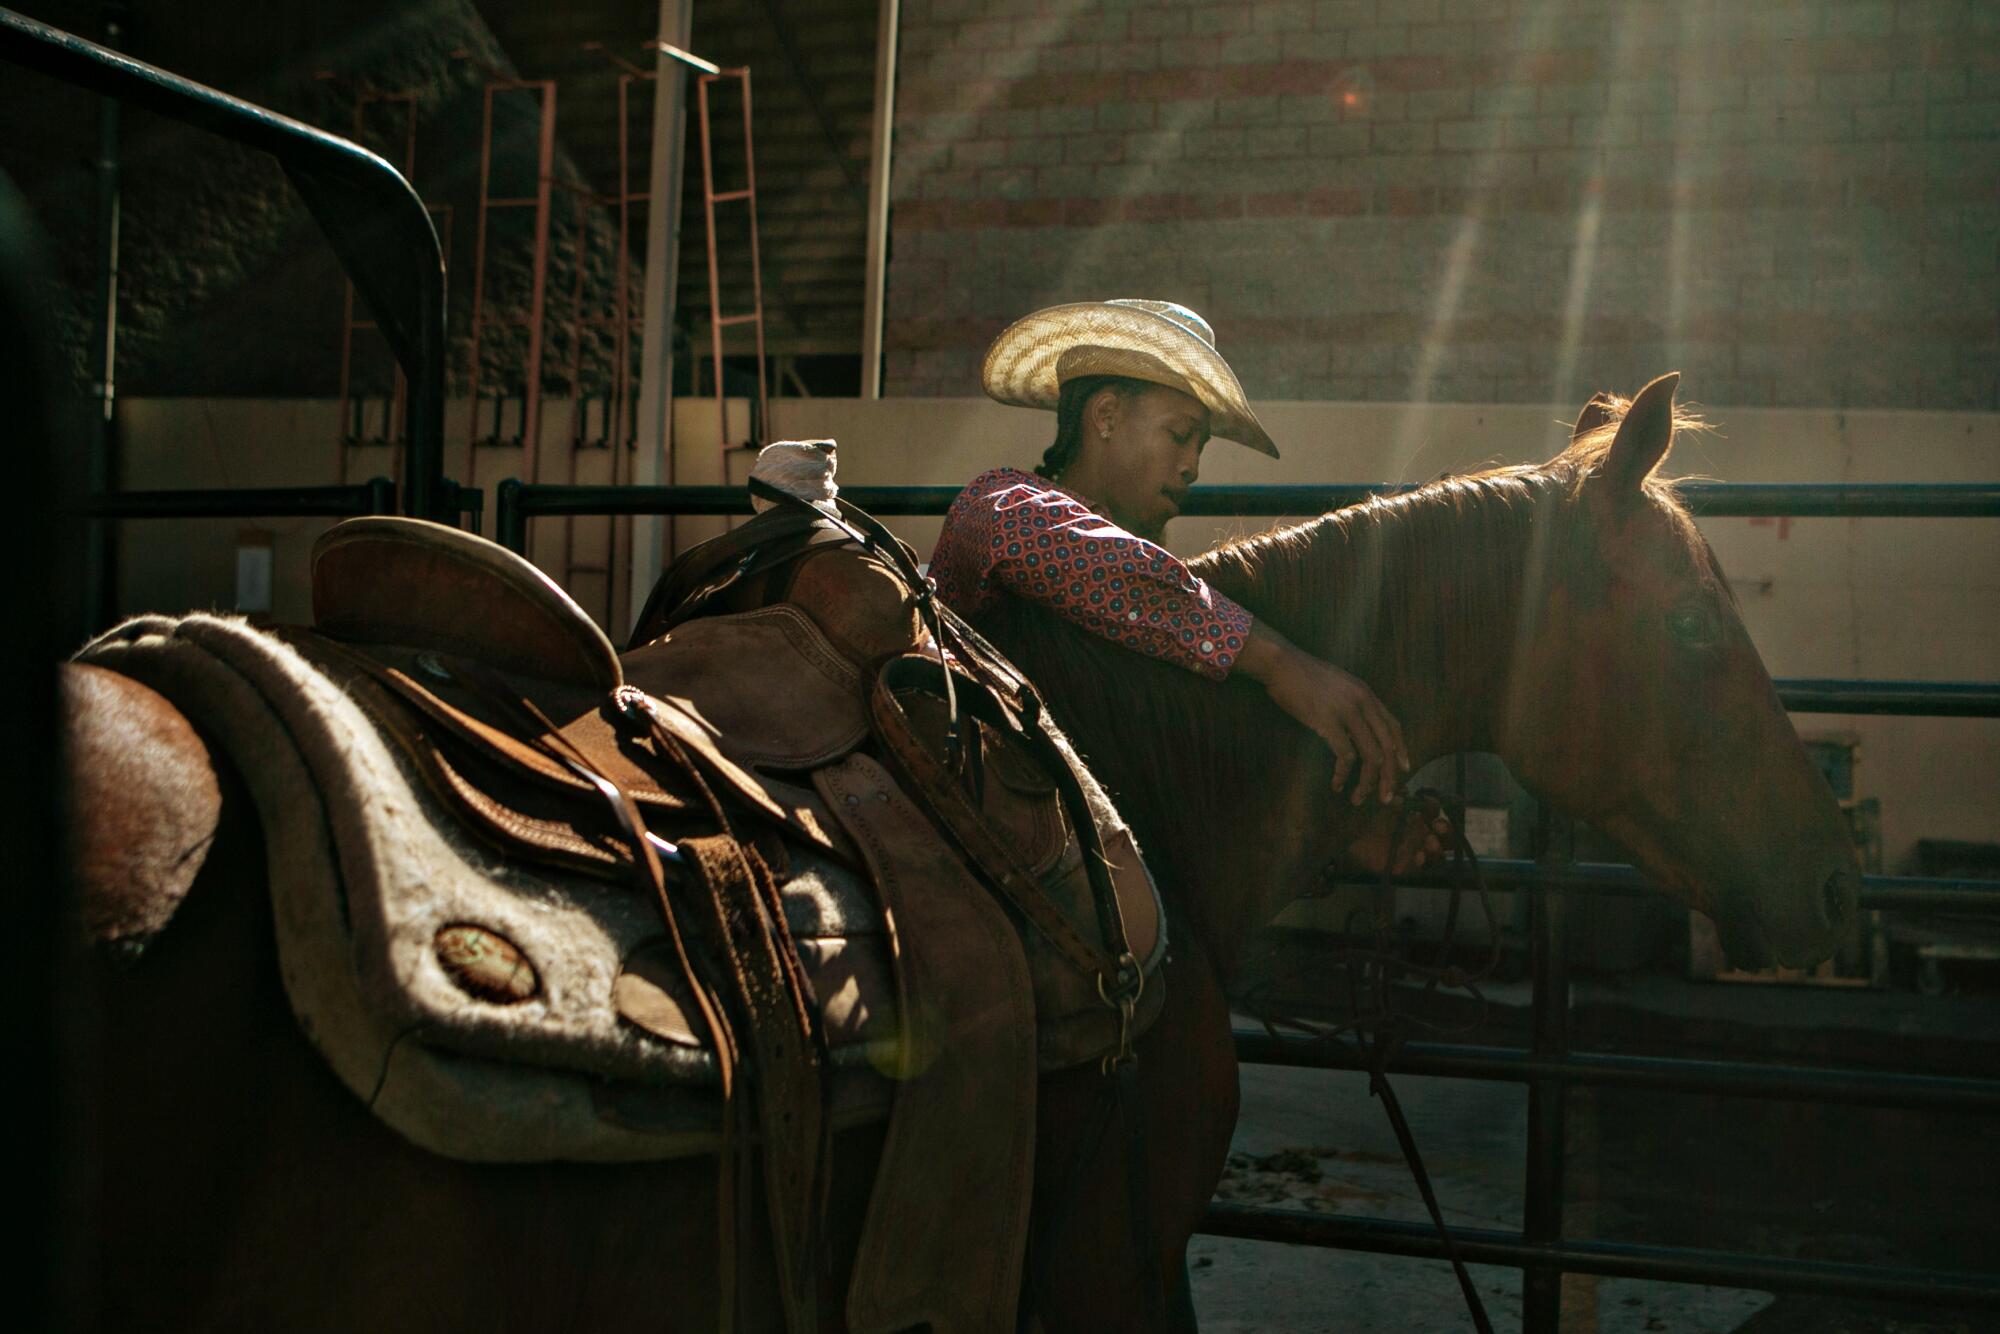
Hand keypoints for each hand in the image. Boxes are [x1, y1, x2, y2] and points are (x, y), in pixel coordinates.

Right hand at [1236, 618, 1409, 803]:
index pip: (1393, 727)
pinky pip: (1345, 756)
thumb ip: (1352, 702)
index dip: (1401, 751)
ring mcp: (1347, 712)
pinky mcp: (1328, 722)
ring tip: (1358, 799)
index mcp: (1366, 694)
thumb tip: (1356, 726)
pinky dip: (1343, 775)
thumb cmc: (1302, 675)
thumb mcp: (1337, 684)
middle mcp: (1363, 703)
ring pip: (1371, 757)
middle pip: (1387, 747)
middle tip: (1386, 798)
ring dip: (1368, 783)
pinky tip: (1336, 784)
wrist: (1281, 663)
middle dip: (1390, 777)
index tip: (1402, 770)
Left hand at [1334, 794, 1455, 875]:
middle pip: (1445, 835)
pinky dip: (1421, 862)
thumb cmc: (1366, 819)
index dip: (1433, 806)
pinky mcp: (1406, 867)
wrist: (1349, 840)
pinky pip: (1420, 868)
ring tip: (1429, 842)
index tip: (1426, 802)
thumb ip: (1391, 797)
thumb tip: (1403, 789)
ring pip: (1437, 853)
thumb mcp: (1377, 805)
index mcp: (1416, 817)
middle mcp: (1420, 835)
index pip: (1433, 811)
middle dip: (1445, 830)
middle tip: (1437, 826)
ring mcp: (1415, 852)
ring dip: (1437, 847)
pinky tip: (1418, 856)